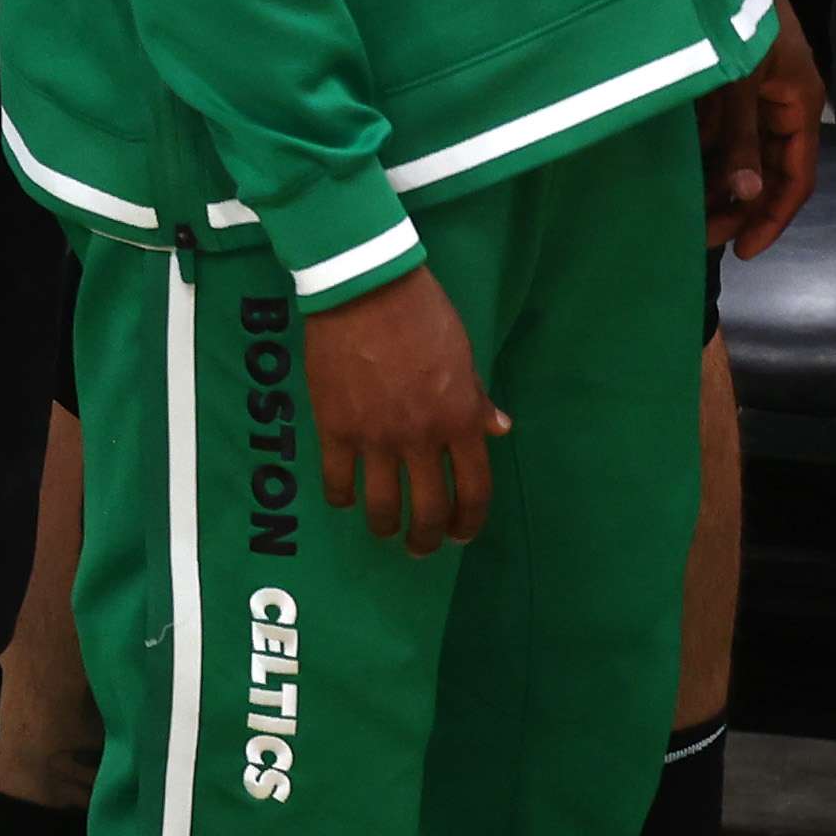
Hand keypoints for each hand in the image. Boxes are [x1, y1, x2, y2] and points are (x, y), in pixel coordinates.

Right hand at [302, 268, 500, 552]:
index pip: (475, 488)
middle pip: (429, 509)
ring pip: (382, 505)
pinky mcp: (334, 429)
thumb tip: (500, 430)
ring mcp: (376, 437)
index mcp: (459, 419)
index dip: (470, 520)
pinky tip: (346, 499)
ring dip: (385, 527)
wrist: (366, 290)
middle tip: (422, 546)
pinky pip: (338, 480)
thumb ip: (478, 399)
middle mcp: (421, 437)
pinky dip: (343, 497)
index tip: (462, 534)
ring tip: (385, 531)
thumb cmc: (423, 315)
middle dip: (428, 538)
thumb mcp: (464, 354)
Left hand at [702, 0, 824, 256]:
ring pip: (739, 153)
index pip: (796, 177)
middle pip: (766, 171)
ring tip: (688, 213)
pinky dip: (702, 154)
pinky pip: (717, 131)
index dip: (773, 217)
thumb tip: (747, 193)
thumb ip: (741, 138)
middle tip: (704, 236)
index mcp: (799, 106)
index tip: (742, 250)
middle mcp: (780, 106)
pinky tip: (679, 174)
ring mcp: (752, 95)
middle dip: (739, 206)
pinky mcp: (725, 84)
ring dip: (718, 183)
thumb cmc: (742, 16)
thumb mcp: (740, 81)